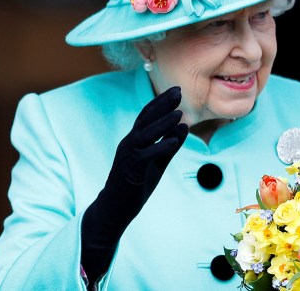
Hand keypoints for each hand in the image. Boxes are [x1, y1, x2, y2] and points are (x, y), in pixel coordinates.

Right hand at [81, 86, 188, 281]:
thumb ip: (169, 146)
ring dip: (163, 123)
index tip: (176, 91)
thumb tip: (184, 127)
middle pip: (145, 119)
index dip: (161, 102)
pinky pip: (146, 156)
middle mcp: (128, 143)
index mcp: (134, 140)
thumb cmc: (135, 185)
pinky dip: (160, 147)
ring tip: (179, 114)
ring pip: (146, 135)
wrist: (114, 209)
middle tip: (178, 91)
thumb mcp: (156, 163)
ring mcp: (128, 156)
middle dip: (162, 105)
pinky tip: (174, 141)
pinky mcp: (131, 171)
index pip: (147, 116)